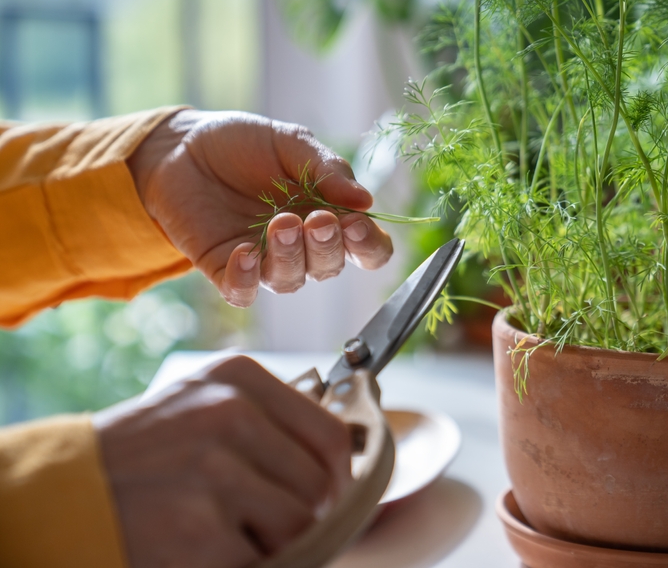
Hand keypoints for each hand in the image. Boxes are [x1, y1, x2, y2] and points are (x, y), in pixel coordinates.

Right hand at [93, 355, 351, 567]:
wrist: (62, 494)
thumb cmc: (145, 455)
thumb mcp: (205, 407)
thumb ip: (271, 423)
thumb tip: (345, 461)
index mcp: (238, 378)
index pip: (331, 433)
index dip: (338, 476)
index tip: (330, 496)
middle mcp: (229, 413)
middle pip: (320, 483)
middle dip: (307, 514)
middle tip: (269, 522)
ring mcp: (213, 470)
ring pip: (299, 523)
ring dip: (274, 540)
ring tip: (230, 529)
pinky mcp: (197, 529)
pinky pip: (262, 559)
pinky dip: (243, 561)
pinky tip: (205, 547)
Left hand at [128, 110, 393, 306]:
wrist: (182, 145)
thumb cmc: (243, 143)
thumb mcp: (290, 142)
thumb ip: (328, 169)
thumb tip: (365, 200)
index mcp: (329, 215)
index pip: (367, 248)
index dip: (369, 245)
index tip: (356, 223)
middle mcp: (302, 245)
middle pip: (331, 266)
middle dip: (329, 248)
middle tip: (318, 220)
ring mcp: (264, 260)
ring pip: (291, 281)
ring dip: (291, 257)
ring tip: (281, 224)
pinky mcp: (225, 268)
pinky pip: (242, 291)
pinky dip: (246, 278)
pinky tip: (244, 253)